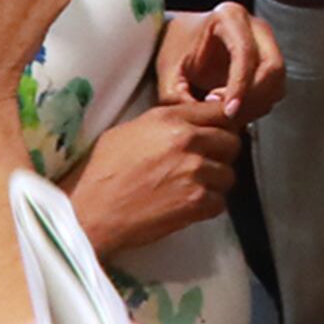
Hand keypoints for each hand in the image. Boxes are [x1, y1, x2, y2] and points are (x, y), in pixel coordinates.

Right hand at [70, 97, 241, 250]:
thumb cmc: (101, 173)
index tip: (219, 135)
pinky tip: (187, 207)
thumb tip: (188, 124)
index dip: (223, 125)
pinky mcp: (197, 201)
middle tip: (206, 166)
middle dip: (222, 155)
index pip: (219, 112)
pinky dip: (208, 207)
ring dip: (215, 184)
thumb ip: (164, 124)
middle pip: (232, 143)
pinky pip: (220, 202)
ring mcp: (194, 170)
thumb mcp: (128, 131)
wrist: (91, 211)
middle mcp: (186, 139)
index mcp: (169, 118)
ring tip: (192, 189)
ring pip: (228, 175)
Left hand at [165, 2, 284, 122]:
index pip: (246, 53)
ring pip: (277, 80)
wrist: (183, 42)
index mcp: (229, 17)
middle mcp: (255, 26)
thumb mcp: (170, 72)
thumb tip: (200, 120)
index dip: (240, 86)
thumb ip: (179, 97)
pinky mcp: (270, 60)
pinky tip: (235, 107)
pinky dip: (259, 104)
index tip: (228, 111)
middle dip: (253, 98)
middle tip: (227, 113)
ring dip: (257, 103)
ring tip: (226, 109)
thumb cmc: (177, 50)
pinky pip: (275, 88)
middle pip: (272, 67)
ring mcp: (267, 42)